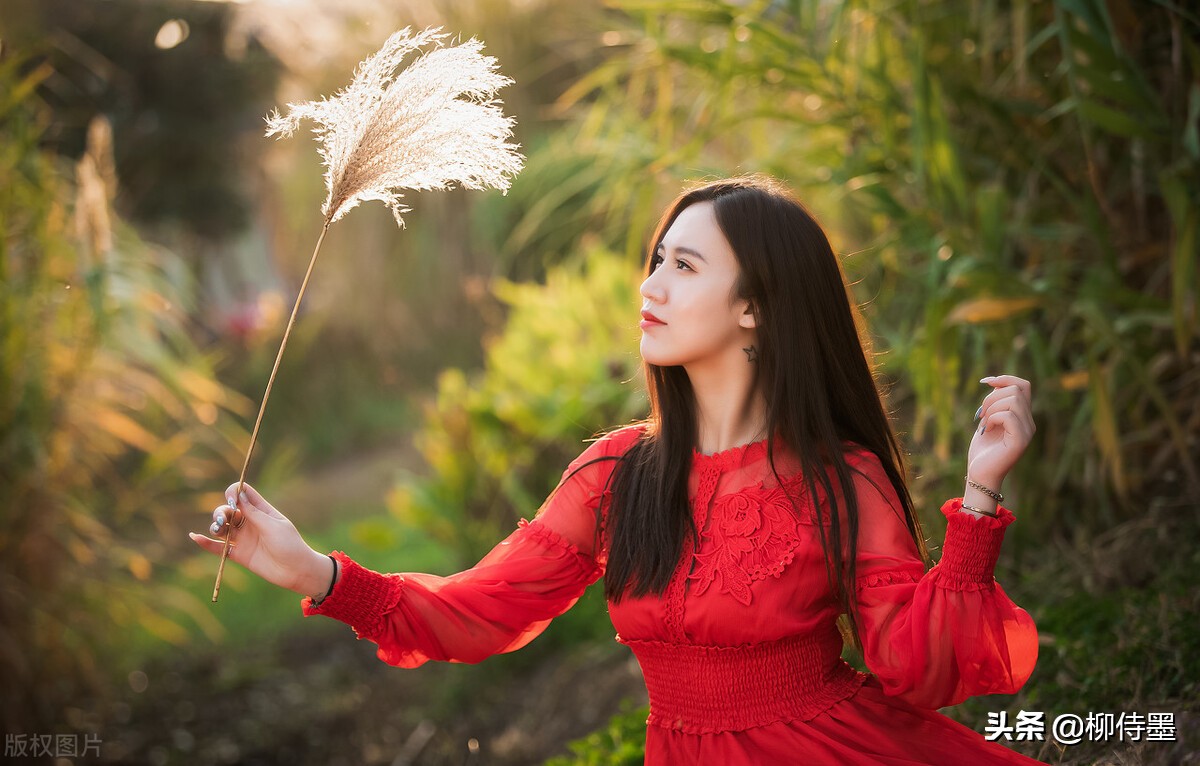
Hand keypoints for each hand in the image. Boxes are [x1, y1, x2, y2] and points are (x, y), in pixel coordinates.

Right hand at [189, 482, 332, 597]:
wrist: (296, 571)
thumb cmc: (289, 545)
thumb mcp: (272, 526)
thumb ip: (254, 513)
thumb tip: (238, 494)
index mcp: (262, 511)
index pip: (243, 494)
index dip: (234, 492)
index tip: (233, 500)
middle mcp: (250, 523)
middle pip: (229, 510)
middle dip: (222, 511)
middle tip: (223, 519)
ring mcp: (244, 538)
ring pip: (222, 527)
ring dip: (215, 525)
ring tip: (218, 530)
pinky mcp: (239, 554)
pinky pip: (218, 548)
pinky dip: (206, 543)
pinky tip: (195, 537)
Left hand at [967, 375, 1035, 488]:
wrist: (980, 473)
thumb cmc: (982, 449)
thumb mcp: (988, 420)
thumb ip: (995, 403)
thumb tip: (995, 382)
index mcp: (1023, 416)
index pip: (1024, 385)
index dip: (1005, 378)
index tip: (985, 382)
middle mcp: (1029, 422)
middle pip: (1016, 390)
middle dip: (992, 397)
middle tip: (980, 415)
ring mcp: (1027, 432)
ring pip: (1013, 400)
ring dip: (991, 408)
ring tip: (984, 423)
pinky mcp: (1020, 441)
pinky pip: (1009, 415)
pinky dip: (993, 418)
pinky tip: (986, 430)